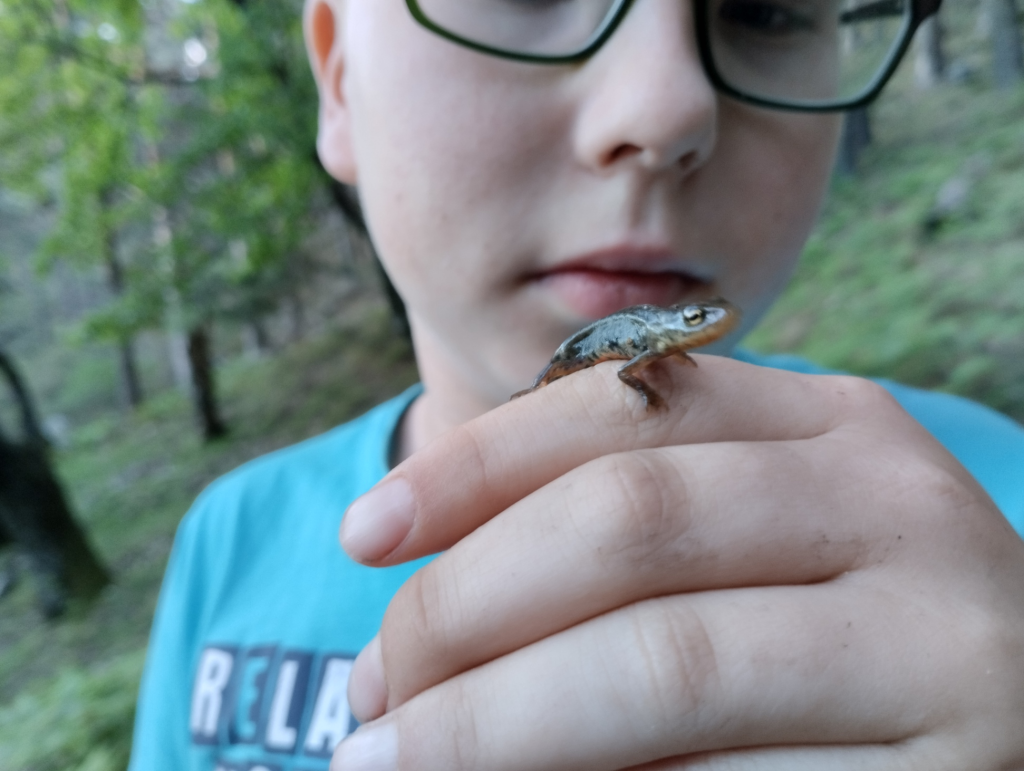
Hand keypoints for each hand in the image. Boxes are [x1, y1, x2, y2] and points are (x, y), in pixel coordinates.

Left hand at [332, 356, 1023, 770]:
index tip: (362, 535)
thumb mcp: (748, 545)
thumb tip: (421, 589)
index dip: (470, 468)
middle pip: (624, 524)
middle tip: (372, 691)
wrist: (1006, 734)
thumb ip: (628, 530)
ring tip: (393, 759)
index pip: (622, 411)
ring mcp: (946, 645)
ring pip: (660, 664)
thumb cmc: (835, 641)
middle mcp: (900, 507)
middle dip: (462, 606)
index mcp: (835, 427)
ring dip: (493, 722)